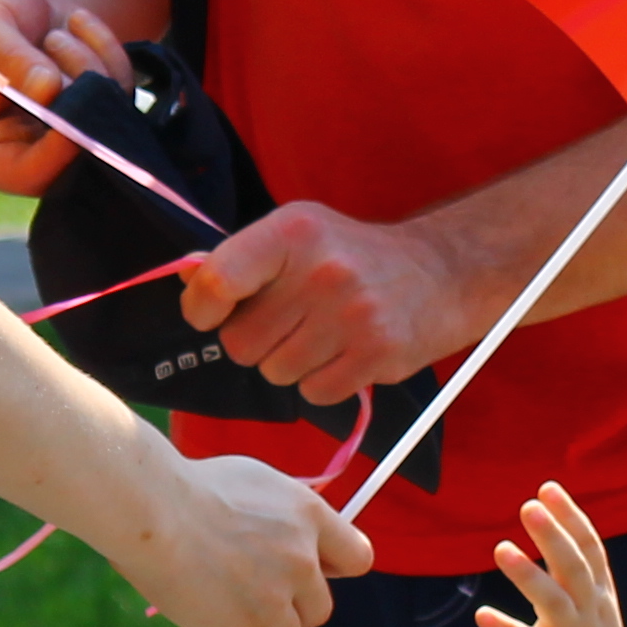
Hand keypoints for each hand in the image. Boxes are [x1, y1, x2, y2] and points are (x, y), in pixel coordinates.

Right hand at [0, 0, 134, 198]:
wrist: (22, 5)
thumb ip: (8, 58)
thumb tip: (48, 89)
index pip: (25, 174)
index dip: (54, 152)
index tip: (72, 110)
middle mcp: (31, 153)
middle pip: (74, 152)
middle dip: (74, 91)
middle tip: (56, 40)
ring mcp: (71, 135)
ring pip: (103, 115)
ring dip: (84, 60)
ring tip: (55, 34)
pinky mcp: (103, 111)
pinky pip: (122, 87)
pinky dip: (105, 49)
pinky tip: (77, 27)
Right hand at [112, 449, 370, 626]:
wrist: (150, 511)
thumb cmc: (194, 488)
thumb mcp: (258, 482)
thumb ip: (291, 516)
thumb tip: (306, 542)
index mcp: (310, 518)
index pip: (359, 558)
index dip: (336, 568)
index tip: (316, 571)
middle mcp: (301, 561)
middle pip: (321, 609)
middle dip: (293, 604)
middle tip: (254, 586)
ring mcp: (274, 600)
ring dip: (262, 621)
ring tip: (224, 593)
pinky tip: (204, 601)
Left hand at [177, 199, 492, 404]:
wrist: (439, 272)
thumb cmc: (351, 255)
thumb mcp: (297, 233)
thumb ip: (240, 258)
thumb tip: (186, 284)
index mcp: (292, 232)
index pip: (217, 280)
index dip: (201, 307)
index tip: (210, 312)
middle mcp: (322, 270)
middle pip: (240, 342)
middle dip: (254, 341)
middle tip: (287, 322)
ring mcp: (352, 314)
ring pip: (275, 372)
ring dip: (289, 363)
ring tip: (320, 334)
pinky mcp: (377, 354)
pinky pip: (313, 394)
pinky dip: (321, 382)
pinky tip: (343, 353)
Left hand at [473, 482, 626, 626]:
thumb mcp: (594, 603)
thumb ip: (574, 565)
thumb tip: (551, 516)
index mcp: (600, 593)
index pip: (590, 548)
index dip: (571, 517)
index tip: (548, 487)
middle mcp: (590, 612)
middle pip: (574, 568)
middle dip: (553, 536)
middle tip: (529, 506)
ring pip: (553, 603)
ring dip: (528, 576)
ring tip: (501, 548)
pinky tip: (482, 615)